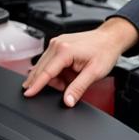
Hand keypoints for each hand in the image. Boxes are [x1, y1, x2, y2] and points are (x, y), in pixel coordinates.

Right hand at [22, 17, 138, 107]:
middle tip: (64, 88)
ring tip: (69, 79)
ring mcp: (56, 43)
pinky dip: (55, 71)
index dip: (36, 85)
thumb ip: (78, 88)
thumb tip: (68, 101)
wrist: (110, 38)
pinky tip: (66, 74)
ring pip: (45, 66)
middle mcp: (57, 44)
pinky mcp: (58, 44)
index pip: (45, 72)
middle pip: (42, 70)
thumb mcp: (94, 73)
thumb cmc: (104, 51)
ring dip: (53, 77)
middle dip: (50, 83)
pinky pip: (49, 62)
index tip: (27, 94)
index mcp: (64, 51)